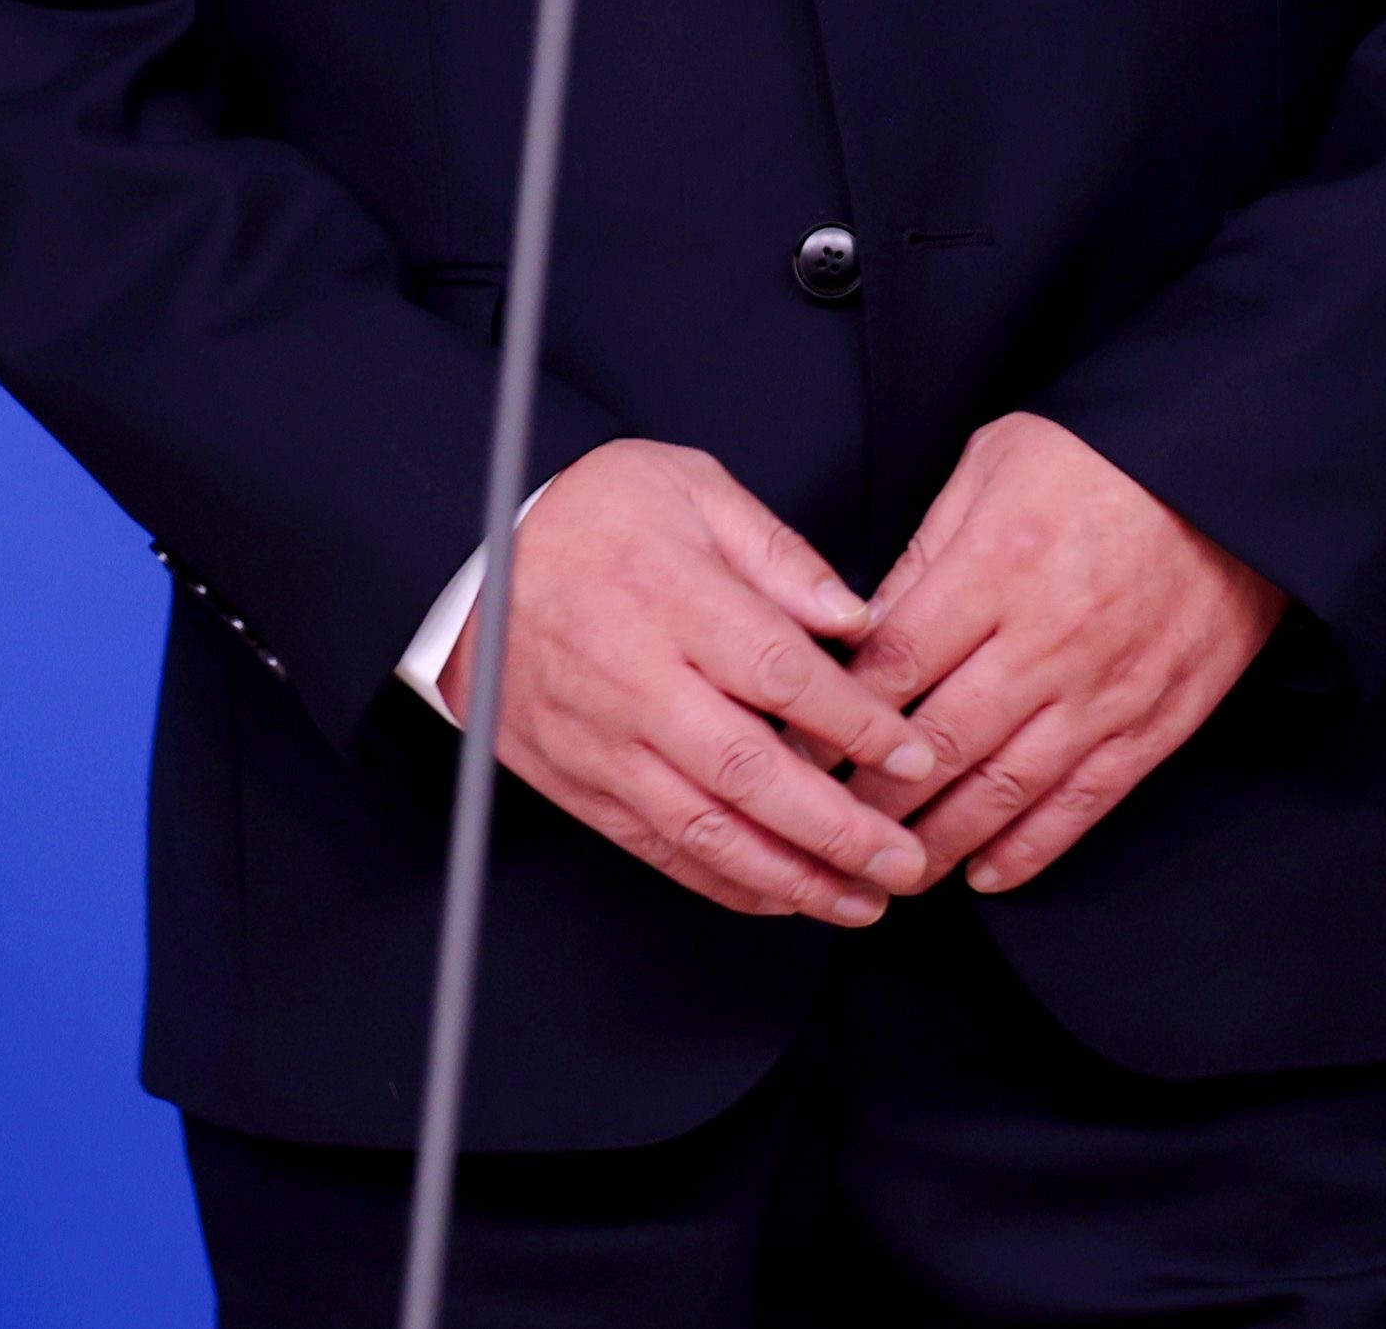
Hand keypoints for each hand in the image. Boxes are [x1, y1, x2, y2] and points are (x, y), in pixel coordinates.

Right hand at [447, 440, 945, 925]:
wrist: (470, 564)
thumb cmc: (590, 516)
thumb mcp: (688, 485)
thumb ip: (777, 552)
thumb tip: (853, 616)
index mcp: (671, 596)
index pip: (781, 675)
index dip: (857, 725)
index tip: (915, 754)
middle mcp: (636, 680)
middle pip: (749, 771)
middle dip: (838, 828)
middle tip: (904, 859)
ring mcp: (603, 742)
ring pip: (706, 829)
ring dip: (792, 877)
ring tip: (861, 900)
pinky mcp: (580, 783)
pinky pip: (660, 848)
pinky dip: (726, 883)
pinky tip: (784, 896)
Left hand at [848, 413, 1285, 894]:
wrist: (1230, 473)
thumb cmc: (1098, 455)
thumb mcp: (993, 462)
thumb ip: (927, 550)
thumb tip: (862, 630)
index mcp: (998, 563)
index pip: (894, 663)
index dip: (835, 719)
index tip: (795, 751)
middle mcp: (1048, 637)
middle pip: (939, 742)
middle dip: (874, 798)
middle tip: (829, 827)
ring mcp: (1106, 687)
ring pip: (1005, 788)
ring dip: (940, 841)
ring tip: (893, 871)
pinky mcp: (1157, 719)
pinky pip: (1084, 801)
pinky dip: (1031, 847)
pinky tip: (986, 872)